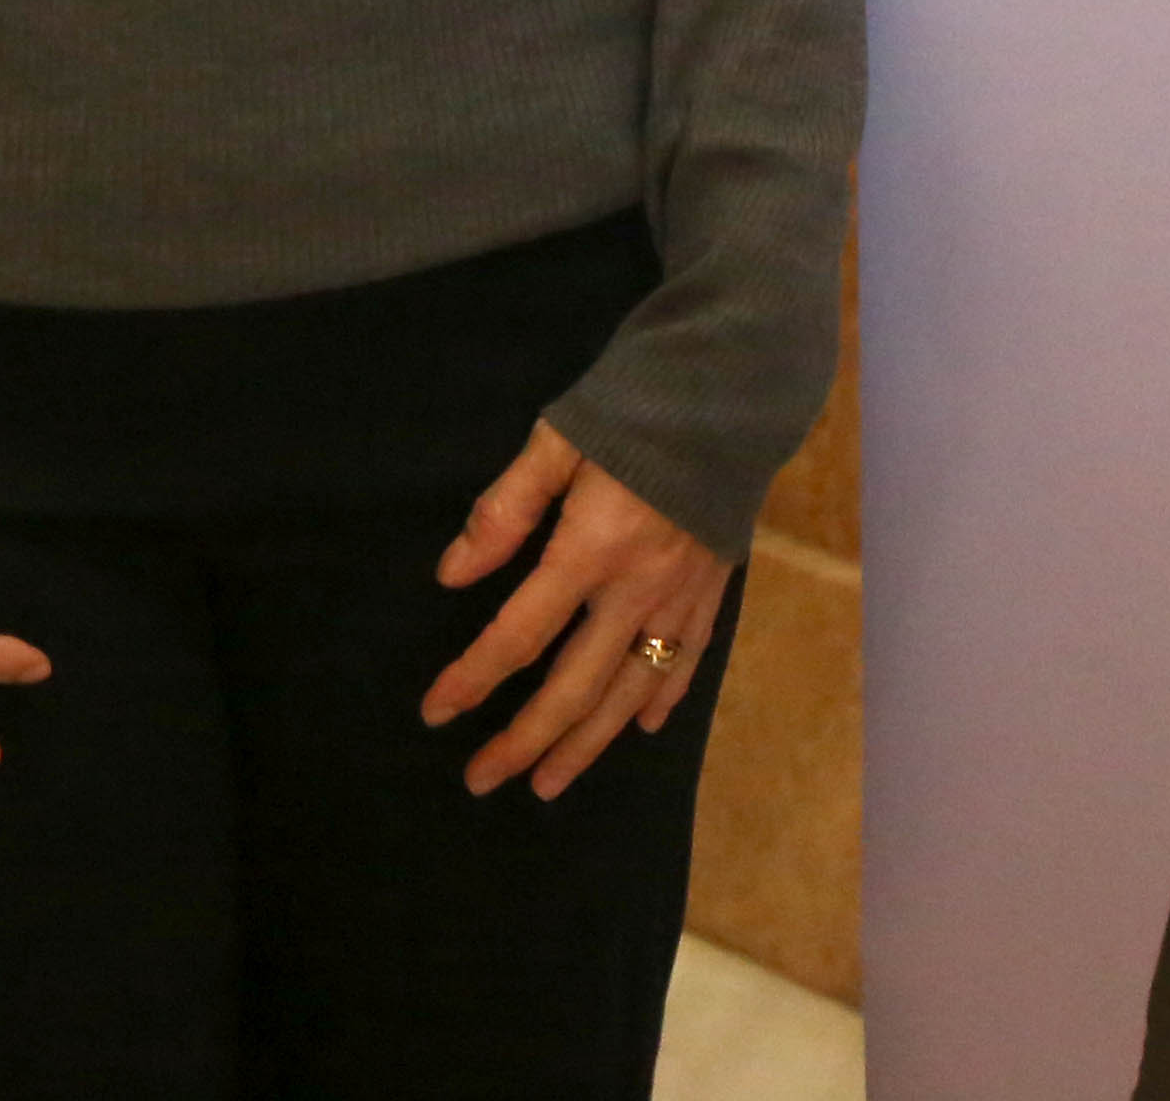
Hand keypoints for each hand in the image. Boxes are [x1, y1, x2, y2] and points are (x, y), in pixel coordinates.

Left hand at [419, 422, 734, 800]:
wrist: (734, 386)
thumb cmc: (636, 404)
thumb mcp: (557, 439)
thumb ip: (505, 509)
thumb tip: (452, 575)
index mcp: (593, 548)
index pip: (521, 632)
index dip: (474, 677)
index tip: (436, 712)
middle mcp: (639, 588)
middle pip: (576, 685)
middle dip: (525, 739)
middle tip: (482, 780)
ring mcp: (682, 595)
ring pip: (631, 689)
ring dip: (587, 743)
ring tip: (549, 783)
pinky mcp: (715, 586)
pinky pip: (688, 658)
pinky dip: (662, 697)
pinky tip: (640, 727)